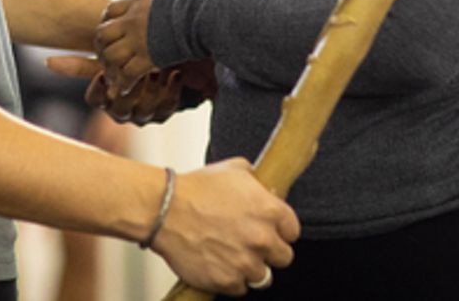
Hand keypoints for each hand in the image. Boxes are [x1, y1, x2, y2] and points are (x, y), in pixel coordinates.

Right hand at [45, 54, 180, 125]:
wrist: (157, 72)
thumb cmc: (125, 67)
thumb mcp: (104, 65)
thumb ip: (79, 66)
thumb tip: (47, 61)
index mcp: (106, 101)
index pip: (95, 100)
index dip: (98, 89)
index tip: (102, 74)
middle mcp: (124, 111)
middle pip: (121, 108)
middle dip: (129, 89)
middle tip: (134, 70)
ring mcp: (145, 113)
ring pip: (145, 109)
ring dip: (151, 88)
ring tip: (156, 69)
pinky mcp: (165, 111)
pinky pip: (168, 106)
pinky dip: (172, 90)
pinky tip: (175, 73)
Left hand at [94, 0, 156, 93]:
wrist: (203, 13)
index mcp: (138, 2)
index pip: (110, 10)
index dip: (107, 21)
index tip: (113, 30)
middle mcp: (133, 21)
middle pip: (102, 34)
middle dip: (102, 46)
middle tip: (107, 55)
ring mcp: (139, 40)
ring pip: (110, 55)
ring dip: (110, 66)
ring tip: (114, 74)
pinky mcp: (149, 58)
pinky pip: (127, 74)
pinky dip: (123, 83)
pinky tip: (125, 87)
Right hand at [153, 158, 297, 295]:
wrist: (165, 210)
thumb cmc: (196, 189)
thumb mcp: (233, 170)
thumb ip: (256, 181)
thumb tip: (265, 187)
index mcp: (270, 211)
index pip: (293, 231)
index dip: (281, 230)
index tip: (270, 229)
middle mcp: (262, 239)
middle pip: (284, 257)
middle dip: (269, 251)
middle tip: (251, 242)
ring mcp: (245, 263)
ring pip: (264, 276)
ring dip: (251, 267)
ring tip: (233, 254)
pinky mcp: (227, 281)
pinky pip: (240, 288)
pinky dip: (232, 279)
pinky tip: (220, 262)